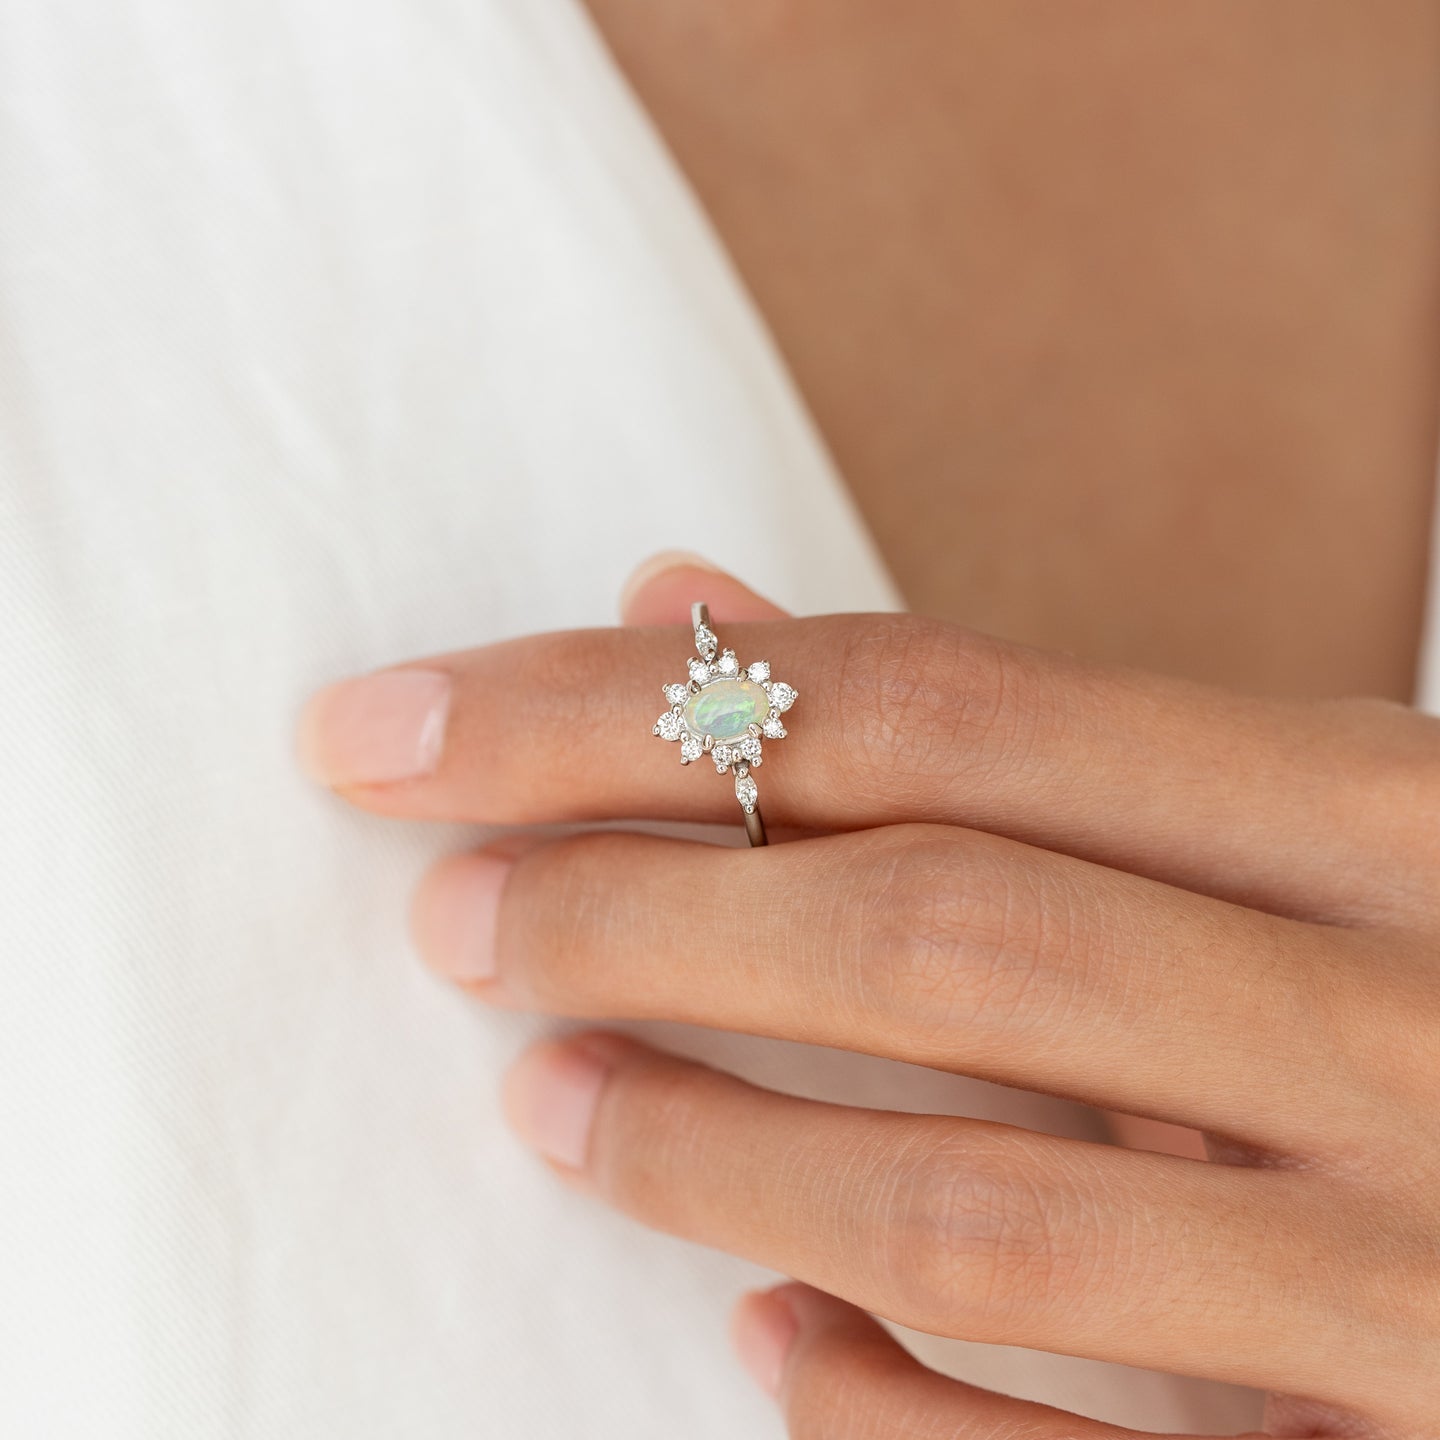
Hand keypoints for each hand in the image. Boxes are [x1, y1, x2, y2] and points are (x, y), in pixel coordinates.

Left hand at [298, 555, 1439, 1437]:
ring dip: (712, 1152)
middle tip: (452, 916)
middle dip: (638, 915)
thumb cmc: (1421, 968)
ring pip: (977, 1211)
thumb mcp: (1264, 816)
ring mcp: (1412, 1272)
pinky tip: (760, 1338)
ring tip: (546, 1098)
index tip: (407, 729)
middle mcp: (1410, 1025)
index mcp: (1377, 817)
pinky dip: (885, 1406)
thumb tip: (675, 601)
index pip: (924, 709)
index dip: (625, 709)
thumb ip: (981, 725)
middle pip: (931, 932)